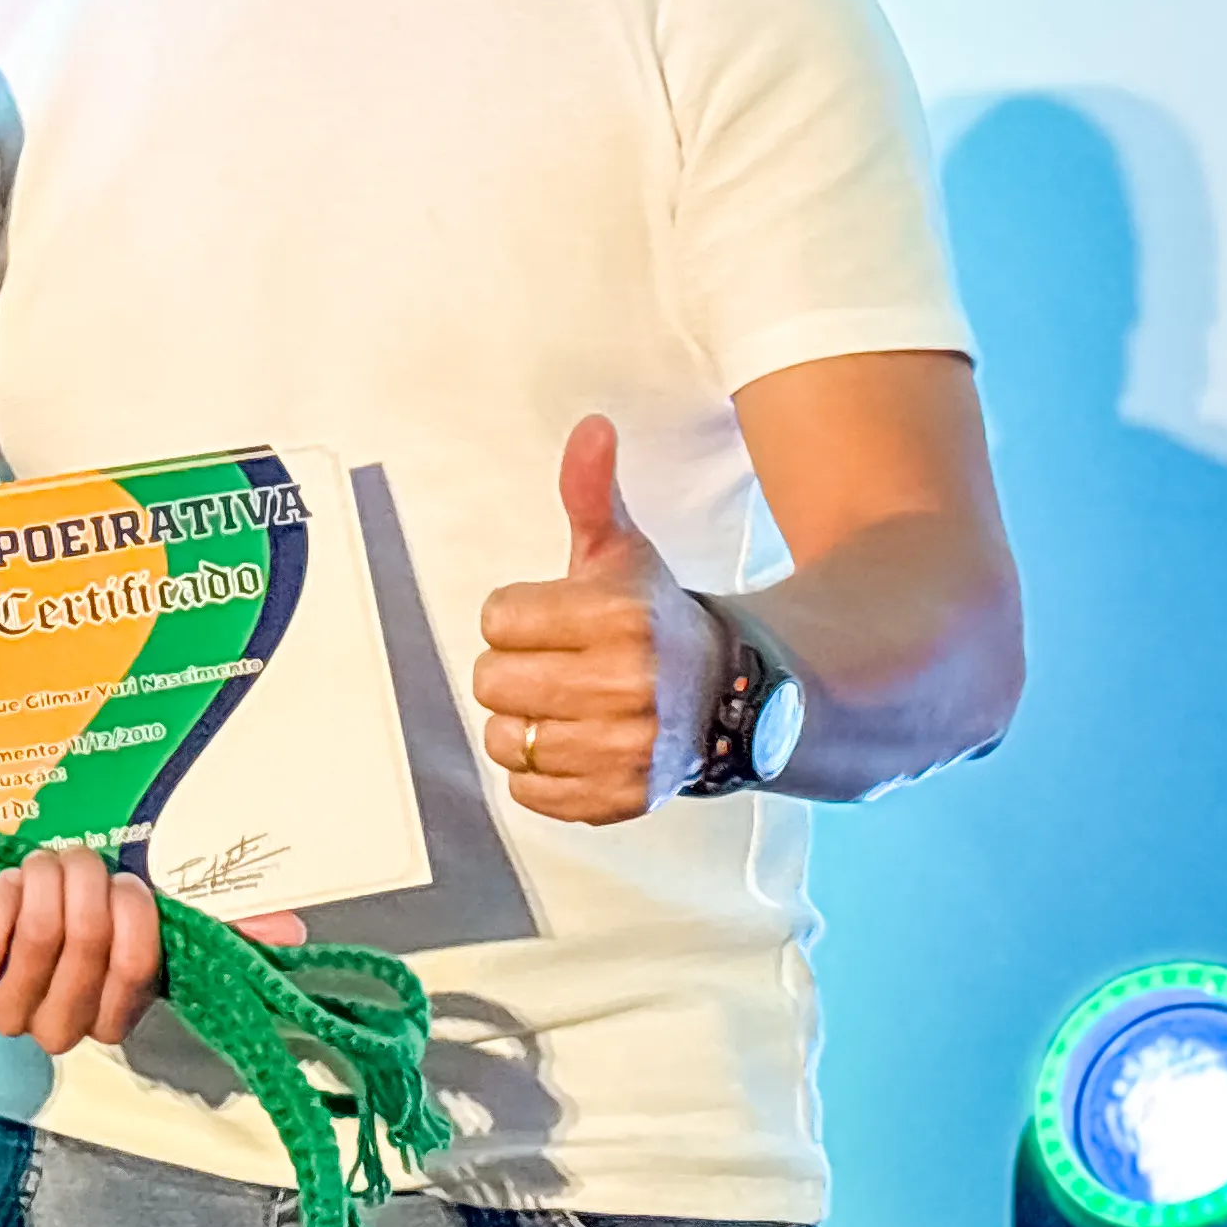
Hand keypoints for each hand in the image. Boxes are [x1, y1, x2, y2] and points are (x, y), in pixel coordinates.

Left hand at [0, 843, 307, 1053]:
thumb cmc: (72, 908)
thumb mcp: (142, 912)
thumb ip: (214, 924)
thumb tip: (291, 931)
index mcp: (113, 1014)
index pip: (138, 971)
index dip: (134, 917)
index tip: (128, 886)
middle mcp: (60, 1027)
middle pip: (86, 947)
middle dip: (85, 886)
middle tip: (79, 861)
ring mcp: (6, 1015)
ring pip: (39, 940)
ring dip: (44, 883)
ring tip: (41, 866)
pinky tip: (4, 883)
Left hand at [472, 416, 725, 824]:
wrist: (734, 696)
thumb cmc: (656, 618)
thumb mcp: (624, 550)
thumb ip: (592, 492)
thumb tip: (591, 427)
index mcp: (619, 617)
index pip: (496, 618)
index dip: (518, 617)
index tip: (556, 621)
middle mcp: (626, 685)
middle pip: (493, 681)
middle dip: (515, 670)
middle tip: (559, 666)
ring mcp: (625, 748)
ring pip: (506, 739)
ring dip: (524, 724)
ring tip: (567, 707)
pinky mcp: (621, 798)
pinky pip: (529, 791)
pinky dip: (540, 774)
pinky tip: (576, 745)